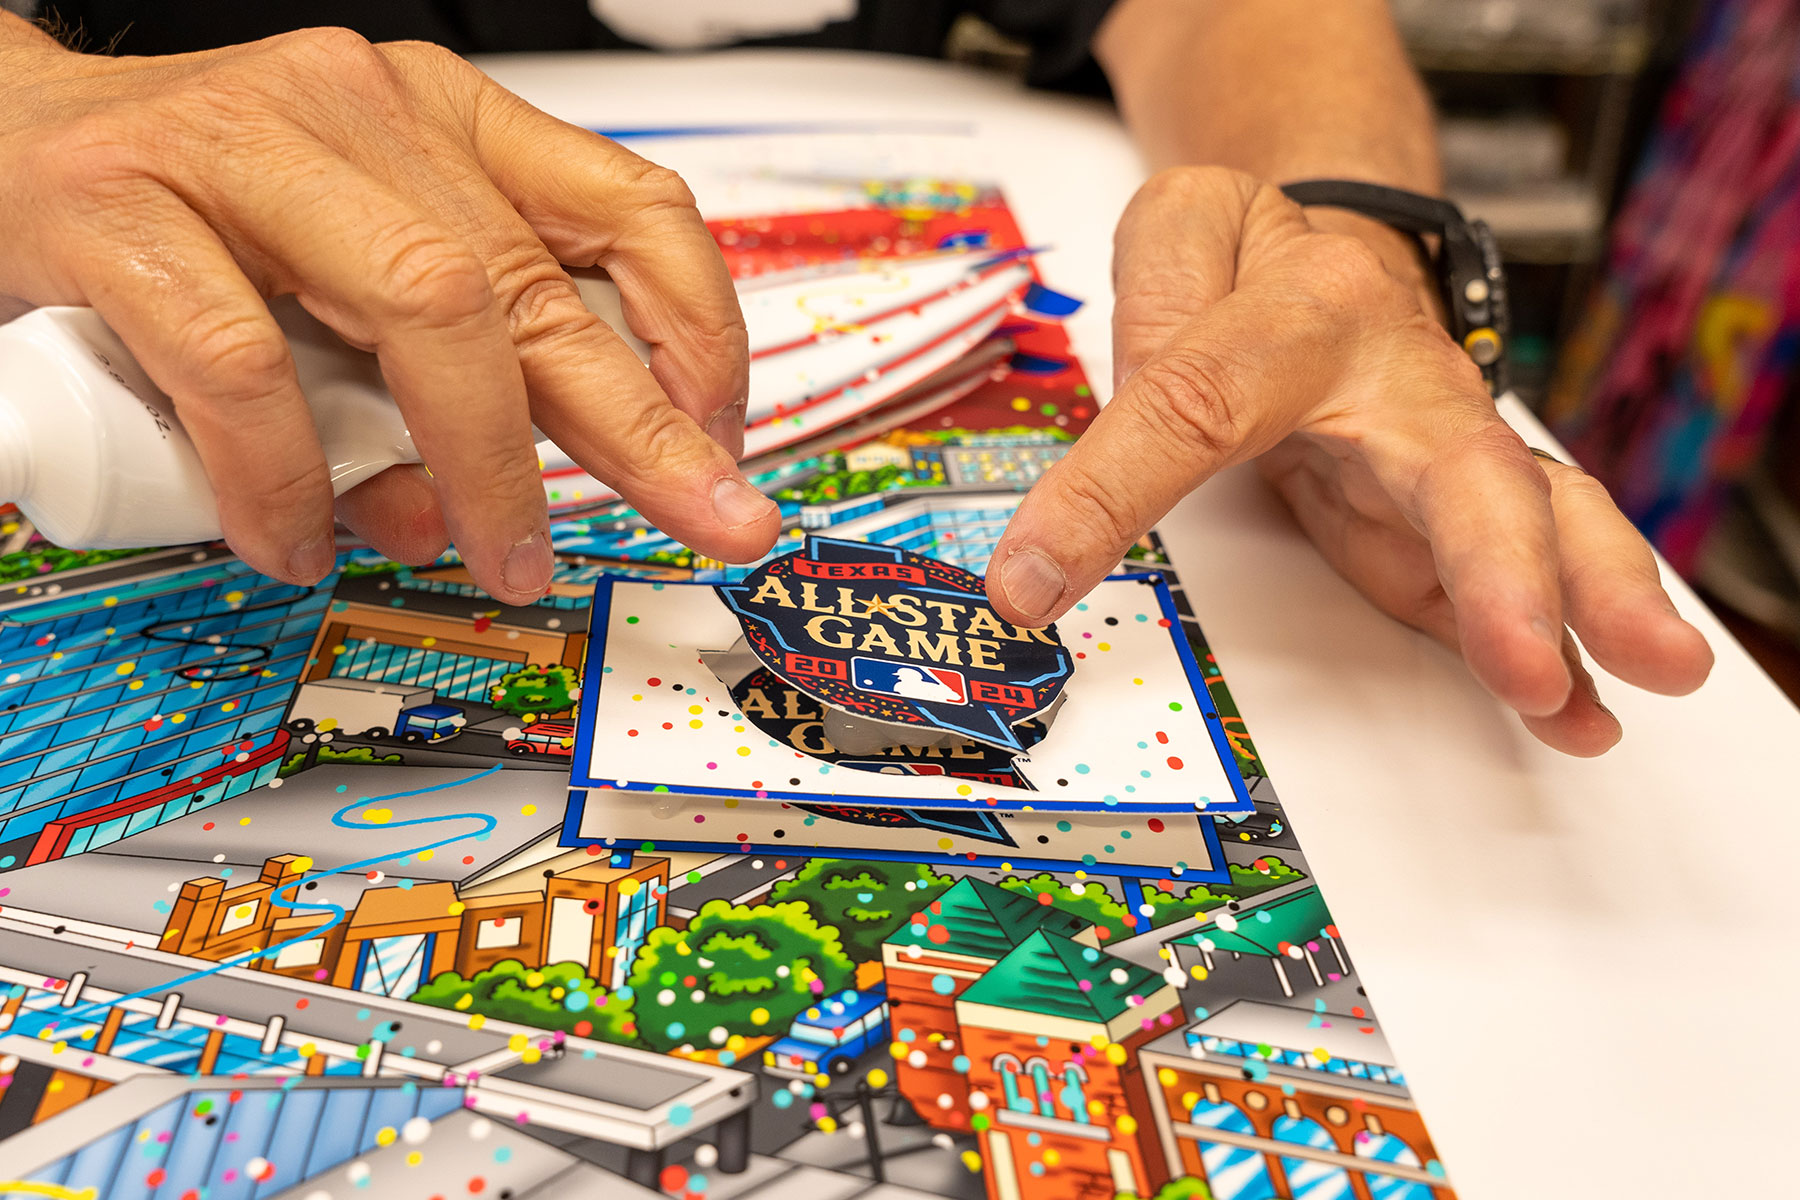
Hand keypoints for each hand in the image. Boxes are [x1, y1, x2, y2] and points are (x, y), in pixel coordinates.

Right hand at [0, 19, 777, 600]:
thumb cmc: (196, 221)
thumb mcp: (355, 274)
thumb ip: (435, 377)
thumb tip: (474, 513)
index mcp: (445, 122)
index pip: (629, 211)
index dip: (702, 332)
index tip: (723, 439)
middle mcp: (365, 114)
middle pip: (541, 286)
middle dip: (642, 432)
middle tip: (707, 524)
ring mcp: (246, 150)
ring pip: (427, 311)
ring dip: (481, 465)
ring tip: (492, 559)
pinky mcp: (127, 207)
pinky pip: (244, 368)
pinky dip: (286, 479)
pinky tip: (296, 539)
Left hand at [986, 166, 1712, 754]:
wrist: (1347, 256)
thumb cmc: (1261, 261)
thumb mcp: (1181, 229)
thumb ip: (1148, 310)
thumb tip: (1106, 465)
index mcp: (1305, 312)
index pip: (1194, 402)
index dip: (1111, 491)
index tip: (1032, 583)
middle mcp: (1403, 388)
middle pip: (1465, 474)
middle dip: (1509, 573)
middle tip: (1530, 663)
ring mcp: (1441, 461)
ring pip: (1535, 526)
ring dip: (1588, 612)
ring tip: (1648, 678)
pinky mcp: (1446, 526)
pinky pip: (1508, 586)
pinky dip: (1555, 655)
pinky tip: (1584, 716)